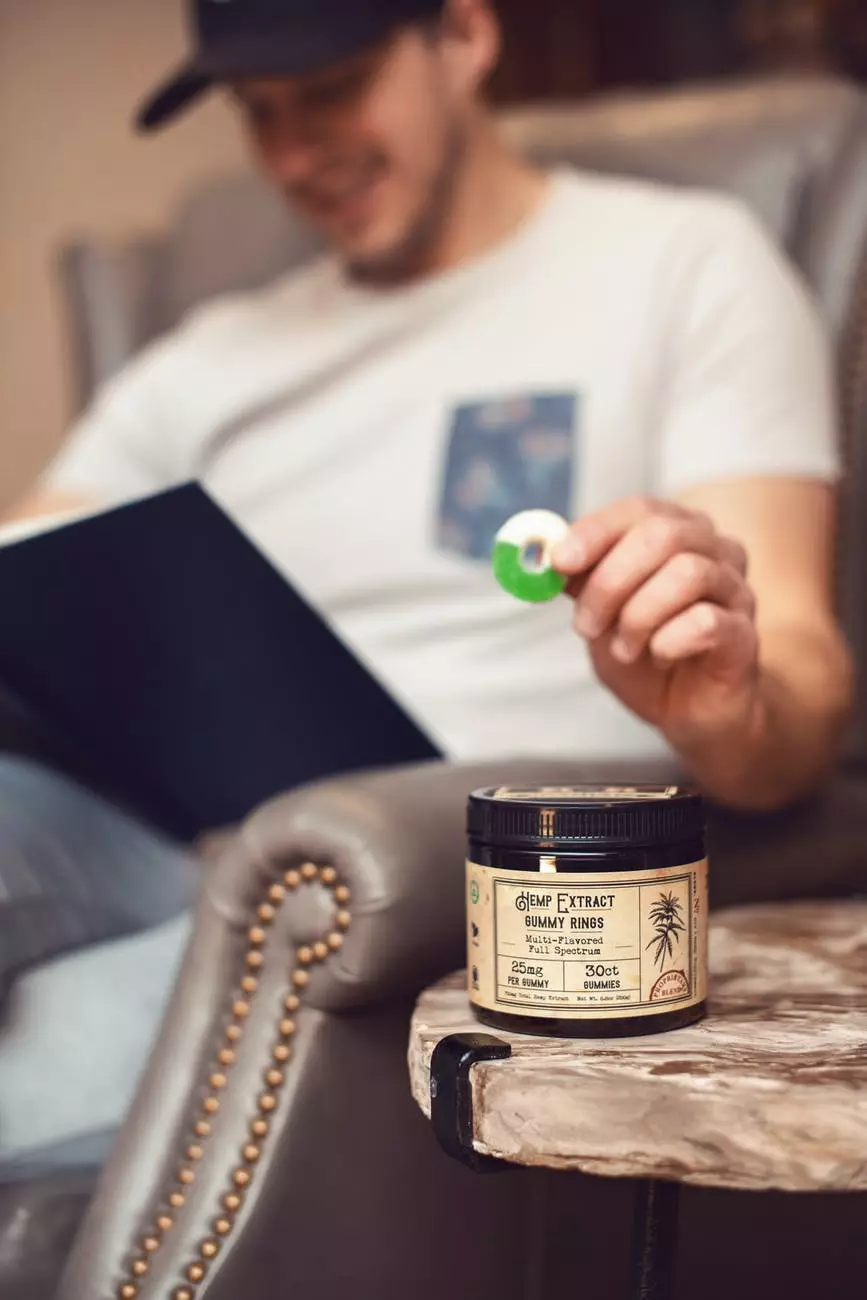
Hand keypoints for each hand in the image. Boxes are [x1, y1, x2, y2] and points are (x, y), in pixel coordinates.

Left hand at [553, 496, 759, 743]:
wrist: (688, 710)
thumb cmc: (645, 653)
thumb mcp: (599, 614)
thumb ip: (578, 581)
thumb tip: (545, 556)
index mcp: (678, 533)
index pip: (640, 510)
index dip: (596, 531)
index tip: (560, 562)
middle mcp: (714, 551)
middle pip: (663, 535)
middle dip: (611, 581)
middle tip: (586, 624)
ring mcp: (735, 590)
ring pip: (688, 573)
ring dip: (638, 615)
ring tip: (624, 647)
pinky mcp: (744, 634)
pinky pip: (707, 621)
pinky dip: (669, 640)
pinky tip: (659, 656)